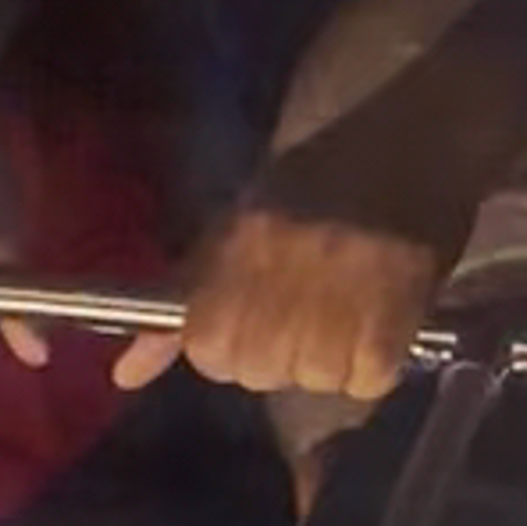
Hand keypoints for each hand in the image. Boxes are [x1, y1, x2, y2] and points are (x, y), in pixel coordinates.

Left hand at [124, 166, 444, 412]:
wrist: (403, 144)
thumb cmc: (311, 186)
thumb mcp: (229, 233)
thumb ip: (177, 307)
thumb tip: (124, 377)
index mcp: (237, 252)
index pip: (208, 351)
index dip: (228, 348)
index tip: (252, 321)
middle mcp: (281, 279)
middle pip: (259, 373)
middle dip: (277, 357)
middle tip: (306, 314)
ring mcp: (337, 304)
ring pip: (314, 381)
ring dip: (328, 361)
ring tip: (346, 311)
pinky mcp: (390, 325)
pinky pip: (364, 382)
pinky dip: (371, 365)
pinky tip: (376, 320)